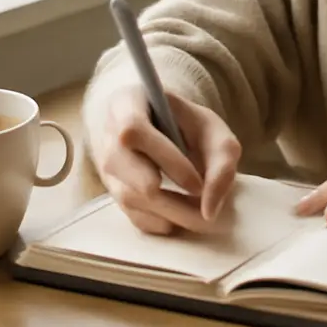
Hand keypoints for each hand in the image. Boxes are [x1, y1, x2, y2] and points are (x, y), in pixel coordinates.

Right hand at [94, 86, 241, 235]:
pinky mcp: (111, 192)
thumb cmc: (185, 124)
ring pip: (130, 199)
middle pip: (132, 177)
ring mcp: (105, 166)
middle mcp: (108, 136)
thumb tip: (209, 211)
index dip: (167, 160)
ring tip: (198, 216)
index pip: (134, 131)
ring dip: (169, 214)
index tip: (198, 184)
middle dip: (173, 201)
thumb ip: (221, 163)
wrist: (158, 125)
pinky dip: (158, 222)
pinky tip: (179, 216)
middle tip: (206, 214)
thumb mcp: (212, 129)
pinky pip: (130, 216)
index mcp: (127, 104)